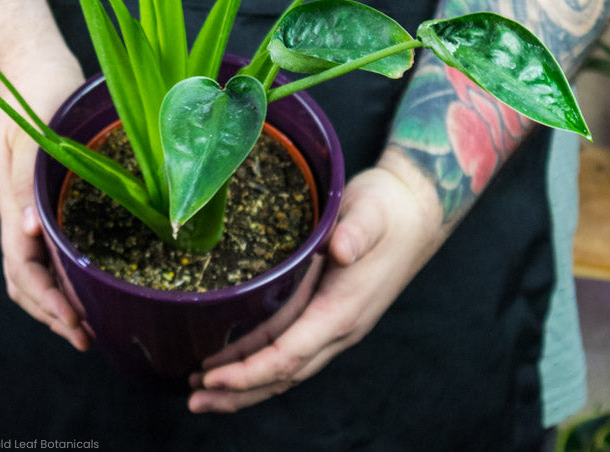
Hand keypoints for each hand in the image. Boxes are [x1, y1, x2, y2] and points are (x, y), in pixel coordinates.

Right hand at [0, 55, 89, 350]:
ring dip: (56, 300)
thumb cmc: (35, 97)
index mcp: (17, 202)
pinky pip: (50, 245)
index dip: (47, 301)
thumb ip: (25, 183)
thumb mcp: (28, 138)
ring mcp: (34, 206)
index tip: (75, 324)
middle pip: (27, 278)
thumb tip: (29, 232)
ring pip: (35, 268)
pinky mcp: (50, 196)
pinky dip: (63, 272)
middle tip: (87, 337)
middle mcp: (24, 211)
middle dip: (53, 313)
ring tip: (85, 323)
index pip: (24, 268)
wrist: (32, 69)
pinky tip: (84, 281)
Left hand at [188, 148, 443, 412]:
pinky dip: (264, 366)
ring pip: (289, 370)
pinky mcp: (333, 315)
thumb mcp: (372, 212)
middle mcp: (342, 327)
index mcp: (344, 309)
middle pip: (285, 374)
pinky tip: (242, 364)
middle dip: (239, 391)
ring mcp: (338, 325)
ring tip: (206, 394)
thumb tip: (341, 248)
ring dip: (248, 386)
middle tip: (193, 400)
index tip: (211, 379)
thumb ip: (357, 232)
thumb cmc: (388, 210)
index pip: (290, 354)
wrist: (415, 212)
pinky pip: (295, 352)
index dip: (249, 372)